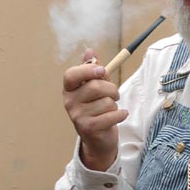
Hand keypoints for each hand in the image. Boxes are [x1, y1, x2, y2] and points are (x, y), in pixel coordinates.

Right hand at [62, 49, 127, 170]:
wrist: (98, 138)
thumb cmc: (97, 107)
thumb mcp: (95, 86)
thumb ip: (93, 70)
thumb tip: (89, 51)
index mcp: (69, 89)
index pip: (71, 75)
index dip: (88, 70)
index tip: (102, 70)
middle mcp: (69, 102)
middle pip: (95, 87)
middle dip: (112, 89)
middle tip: (115, 94)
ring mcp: (77, 116)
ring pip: (106, 102)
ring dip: (114, 105)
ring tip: (110, 109)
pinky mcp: (88, 128)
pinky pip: (111, 115)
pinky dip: (121, 114)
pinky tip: (120, 115)